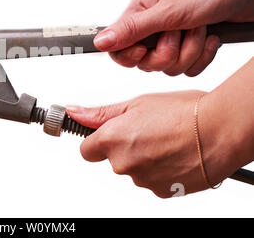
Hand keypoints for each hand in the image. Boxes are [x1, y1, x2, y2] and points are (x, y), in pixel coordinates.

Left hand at [66, 90, 248, 197]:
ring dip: (144, 158)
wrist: (221, 130)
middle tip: (147, 130)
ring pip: (134, 170)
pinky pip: (152, 181)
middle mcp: (123, 164)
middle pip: (112, 160)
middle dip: (124, 147)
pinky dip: (160, 170)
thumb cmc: (183, 113)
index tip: (107, 135)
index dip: (96, 141)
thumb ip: (101, 113)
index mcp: (112, 140)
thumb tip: (75, 112)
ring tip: (165, 140)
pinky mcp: (162, 191)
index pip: (86, 150)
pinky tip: (174, 154)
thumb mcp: (137, 104)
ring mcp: (143, 180)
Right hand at [94, 0, 253, 75]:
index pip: (118, 46)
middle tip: (180, 33)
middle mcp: (155, 26)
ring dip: (189, 52)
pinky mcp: (191, 46)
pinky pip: (187, 68)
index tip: (146, 50)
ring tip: (200, 30)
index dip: (130, 55)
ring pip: (168, 67)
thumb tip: (99, 42)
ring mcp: (174, 37)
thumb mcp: (168, 11)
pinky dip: (202, 57)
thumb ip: (132, 29)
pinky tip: (211, 38)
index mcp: (141, 12)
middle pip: (145, 62)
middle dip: (168, 53)